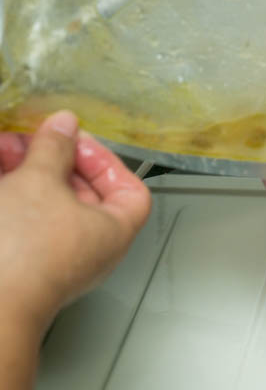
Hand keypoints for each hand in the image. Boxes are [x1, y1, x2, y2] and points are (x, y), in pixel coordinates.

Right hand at [0, 111, 150, 334]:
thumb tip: (64, 125)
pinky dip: (10, 195)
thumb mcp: (39, 182)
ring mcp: (52, 260)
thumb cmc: (21, 251)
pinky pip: (21, 221)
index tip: (75, 140)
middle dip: (51, 160)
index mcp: (113, 231)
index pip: (129, 191)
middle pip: (81, 194)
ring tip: (2, 148)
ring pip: (44, 206)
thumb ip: (53, 148)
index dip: (105, 160)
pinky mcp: (19, 264)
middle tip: (25, 139)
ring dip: (24, 173)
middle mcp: (88, 249)